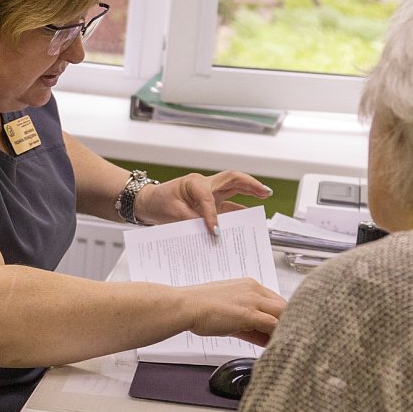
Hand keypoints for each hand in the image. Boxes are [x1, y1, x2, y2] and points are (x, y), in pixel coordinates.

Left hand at [135, 170, 272, 233]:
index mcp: (194, 183)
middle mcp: (205, 185)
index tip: (215, 232)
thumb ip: (191, 222)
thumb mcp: (171, 213)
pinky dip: (238, 211)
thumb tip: (209, 232)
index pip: (209, 199)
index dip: (212, 216)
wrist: (148, 202)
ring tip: (264, 198)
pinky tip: (247, 220)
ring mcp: (209, 194)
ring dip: (249, 192)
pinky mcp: (210, 204)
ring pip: (234, 189)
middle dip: (250, 184)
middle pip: (232, 179)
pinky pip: (228, 205)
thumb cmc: (158, 202)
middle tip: (265, 192)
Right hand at [179, 278, 285, 345]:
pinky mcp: (249, 314)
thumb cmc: (200, 308)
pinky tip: (276, 346)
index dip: (280, 318)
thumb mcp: (228, 310)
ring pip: (283, 314)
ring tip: (283, 344)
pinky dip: (277, 335)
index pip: (275, 301)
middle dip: (286, 323)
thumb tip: (257, 332)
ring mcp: (253, 301)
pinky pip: (273, 325)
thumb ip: (246, 321)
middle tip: (285, 339)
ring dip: (284, 330)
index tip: (279, 330)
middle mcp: (254, 290)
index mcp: (249, 285)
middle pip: (283, 306)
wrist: (186, 306)